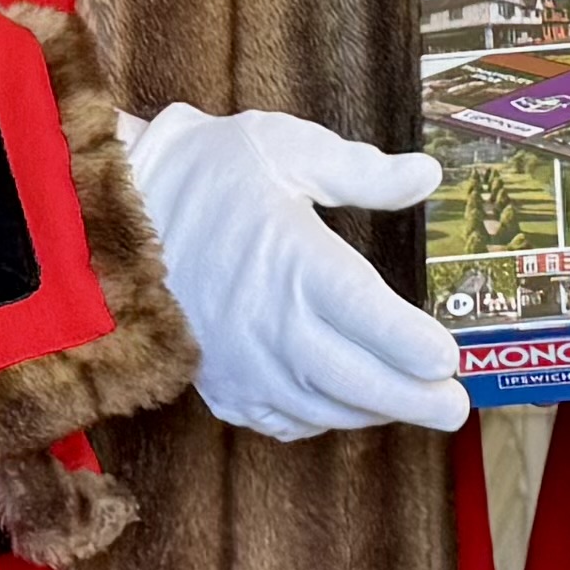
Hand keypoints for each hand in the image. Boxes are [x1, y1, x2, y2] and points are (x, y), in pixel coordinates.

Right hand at [118, 104, 470, 444]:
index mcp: (294, 260)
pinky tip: (344, 406)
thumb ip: (363, 171)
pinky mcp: (219, 383)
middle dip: (412, 399)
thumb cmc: (207, 175)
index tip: (450, 357)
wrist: (114, 216)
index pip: (368, 315)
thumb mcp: (287, 149)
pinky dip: (319, 420)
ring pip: (322, 407)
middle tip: (455, 409)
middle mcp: (269, 322)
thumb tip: (427, 176)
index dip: (412, 344)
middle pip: (355, 378)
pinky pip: (280, 419)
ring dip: (372, 412)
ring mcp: (241, 361)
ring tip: (411, 404)